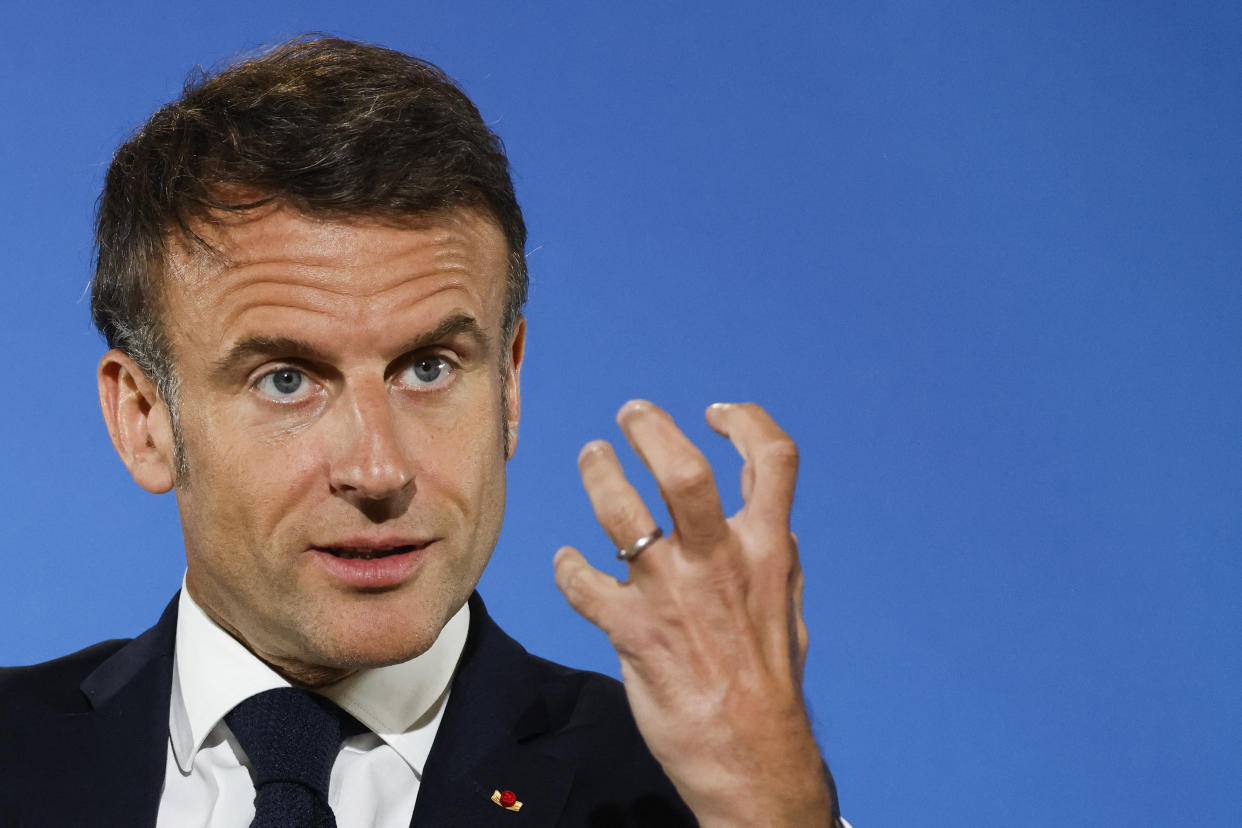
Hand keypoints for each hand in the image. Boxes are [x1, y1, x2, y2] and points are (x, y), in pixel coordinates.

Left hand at [554, 400, 834, 826]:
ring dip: (600, 474)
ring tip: (593, 458)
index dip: (744, 421)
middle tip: (630, 414)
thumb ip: (775, 554)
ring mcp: (672, 594)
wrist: (752, 758)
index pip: (773, 458)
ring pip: (620, 512)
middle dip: (650, 428)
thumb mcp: (787, 605)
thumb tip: (770, 520)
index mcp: (766, 549)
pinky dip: (569, 568)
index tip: (714, 414)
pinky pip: (582, 582)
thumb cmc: (770, 680)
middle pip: (683, 469)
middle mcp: (719, 561)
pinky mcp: (632, 632)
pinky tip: (569, 564)